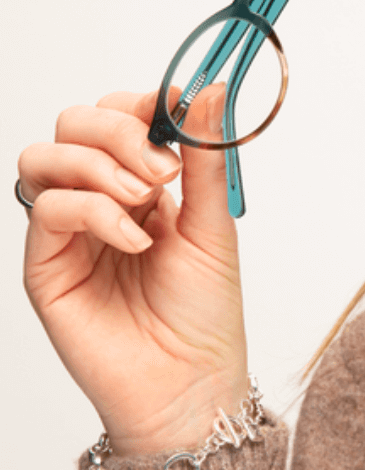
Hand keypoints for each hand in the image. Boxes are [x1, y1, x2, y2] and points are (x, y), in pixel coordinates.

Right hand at [19, 88, 249, 456]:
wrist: (192, 382)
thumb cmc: (205, 310)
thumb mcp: (214, 222)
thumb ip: (205, 155)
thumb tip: (210, 88)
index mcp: (142, 182)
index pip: (119, 113)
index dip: (142, 102)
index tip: (176, 105)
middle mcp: (100, 198)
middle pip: (75, 123)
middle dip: (120, 130)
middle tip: (164, 170)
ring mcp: (70, 231)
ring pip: (46, 156)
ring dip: (100, 164)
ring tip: (148, 200)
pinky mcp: (46, 265)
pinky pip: (47, 209)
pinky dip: (96, 212)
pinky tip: (137, 242)